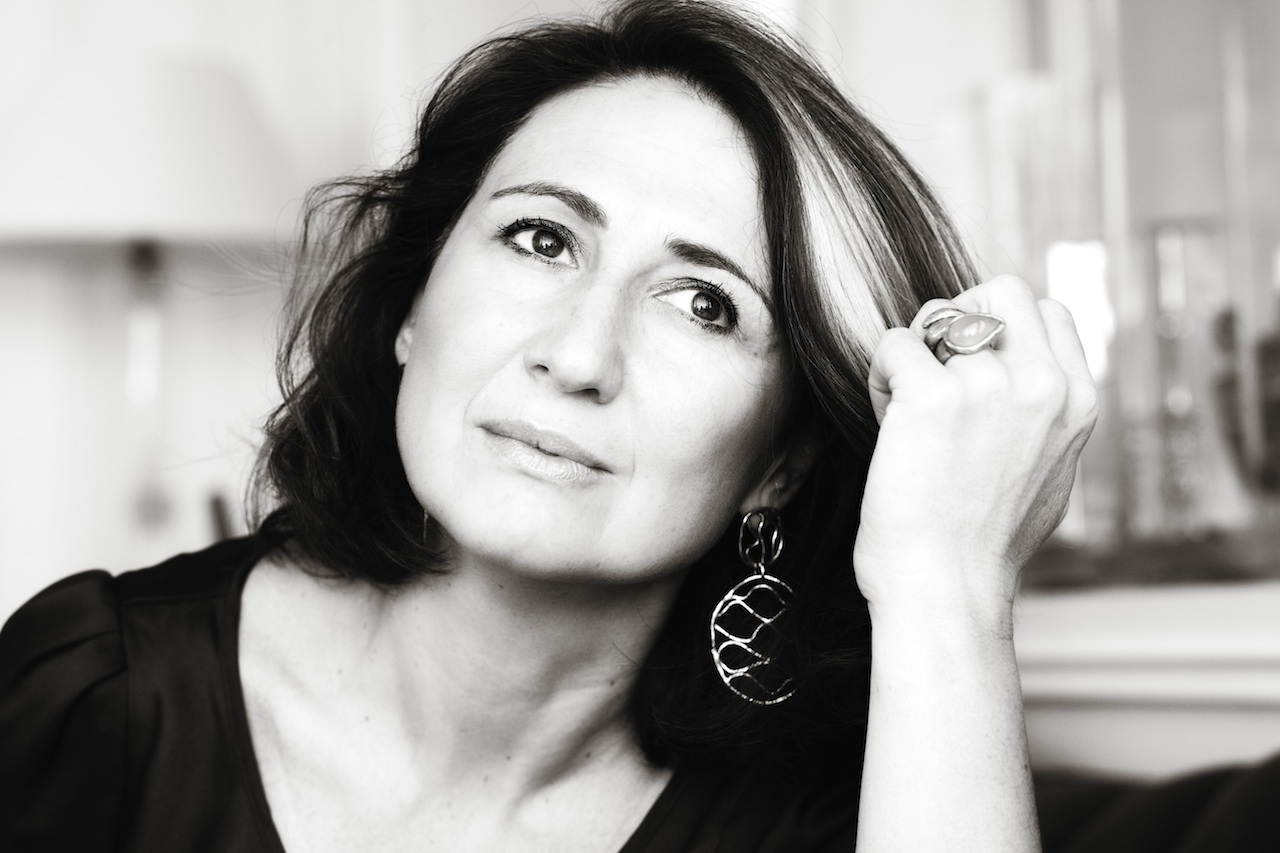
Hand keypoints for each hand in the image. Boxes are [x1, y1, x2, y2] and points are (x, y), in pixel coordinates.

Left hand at [853, 275, 1097, 627]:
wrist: (946, 587)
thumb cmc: (983, 543)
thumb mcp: (1049, 472)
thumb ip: (1044, 416)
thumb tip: (1026, 371)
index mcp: (1077, 402)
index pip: (1048, 311)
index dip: (1001, 326)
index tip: (972, 367)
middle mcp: (1041, 386)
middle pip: (999, 291)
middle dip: (958, 315)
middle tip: (932, 367)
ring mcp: (989, 387)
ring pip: (936, 319)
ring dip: (912, 358)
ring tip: (905, 412)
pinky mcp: (932, 397)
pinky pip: (894, 343)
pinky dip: (880, 374)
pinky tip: (885, 421)